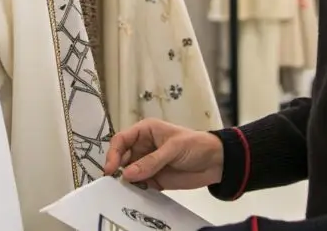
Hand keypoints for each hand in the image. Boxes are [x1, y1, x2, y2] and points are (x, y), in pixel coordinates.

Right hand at [103, 118, 223, 190]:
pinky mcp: (153, 179)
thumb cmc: (195, 145)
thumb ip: (151, 161)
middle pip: (121, 158)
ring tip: (124, 191)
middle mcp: (143, 147)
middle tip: (113, 183)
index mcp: (145, 131)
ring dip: (125, 182)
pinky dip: (135, 190)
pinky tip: (136, 195)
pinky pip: (139, 185)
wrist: (216, 162)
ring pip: (128, 173)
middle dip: (116, 169)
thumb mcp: (173, 148)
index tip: (111, 169)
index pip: (121, 140)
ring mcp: (147, 164)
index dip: (113, 153)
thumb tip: (127, 174)